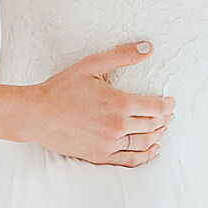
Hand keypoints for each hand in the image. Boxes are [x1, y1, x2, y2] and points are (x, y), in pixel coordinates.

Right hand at [25, 44, 173, 165]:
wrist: (36, 114)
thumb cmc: (61, 88)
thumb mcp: (91, 65)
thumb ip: (121, 56)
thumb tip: (148, 48)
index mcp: (119, 103)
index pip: (156, 107)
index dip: (168, 105)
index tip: (171, 102)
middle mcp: (117, 126)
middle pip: (154, 125)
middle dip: (165, 119)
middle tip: (168, 114)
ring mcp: (109, 144)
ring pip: (145, 143)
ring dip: (158, 136)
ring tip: (162, 129)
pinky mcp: (100, 156)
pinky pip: (131, 160)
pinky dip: (146, 156)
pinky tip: (151, 149)